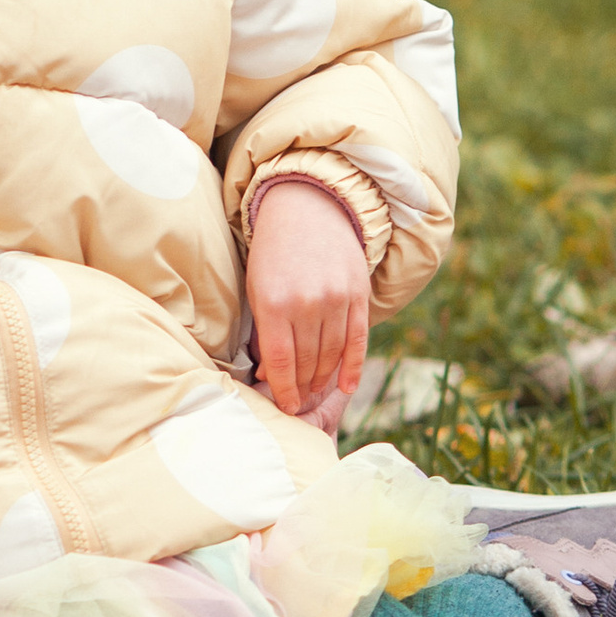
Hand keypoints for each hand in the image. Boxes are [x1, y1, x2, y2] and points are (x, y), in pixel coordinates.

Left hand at [247, 175, 371, 420]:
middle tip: (298, 401)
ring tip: (315, 389)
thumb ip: (264, 331)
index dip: (283, 390)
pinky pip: (358, 340)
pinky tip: (346, 386)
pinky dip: (353, 367)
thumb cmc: (274, 253)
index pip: (281, 362)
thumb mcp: (257, 288)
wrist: (308, 209)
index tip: (284, 407)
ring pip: (332, 355)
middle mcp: (307, 303)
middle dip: (302, 386)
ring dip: (323, 378)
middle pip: (307, 362)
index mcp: (274, 303)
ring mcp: (336, 299)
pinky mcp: (358, 294)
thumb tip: (268, 375)